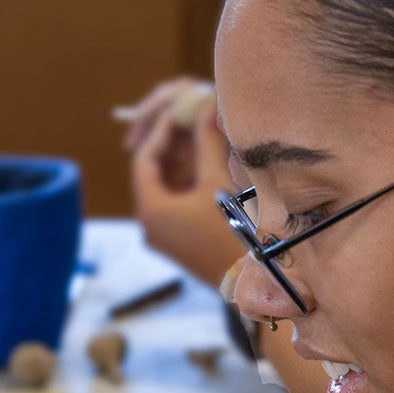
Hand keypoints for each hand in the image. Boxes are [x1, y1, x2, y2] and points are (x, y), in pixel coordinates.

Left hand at [126, 81, 245, 287]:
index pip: (144, 161)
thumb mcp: (216, 182)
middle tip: (191, 120)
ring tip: (204, 135)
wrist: (248, 280)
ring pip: (169, 188)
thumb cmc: (229, 232)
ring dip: (185, 162)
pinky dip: (191, 182)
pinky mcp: (181, 241)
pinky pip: (179, 203)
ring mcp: (165, 235)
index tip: (177, 113)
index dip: (160, 133)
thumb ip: (207, 144)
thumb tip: (207, 112)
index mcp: (149, 210)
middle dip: (174, 145)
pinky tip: (209, 162)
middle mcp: (150, 224)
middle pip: (156, 174)